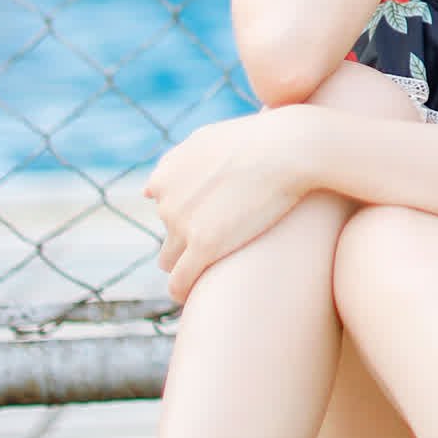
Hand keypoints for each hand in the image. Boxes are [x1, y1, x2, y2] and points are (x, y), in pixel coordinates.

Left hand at [147, 110, 317, 301]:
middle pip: (167, 235)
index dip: (184, 215)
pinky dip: (183, 291)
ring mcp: (182, 224)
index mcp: (164, 174)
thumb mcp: (208, 140)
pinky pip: (180, 282)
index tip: (207, 221)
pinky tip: (194, 297)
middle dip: (186, 240)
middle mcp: (166, 199)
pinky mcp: (204, 246)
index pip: (162, 206)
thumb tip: (149, 190)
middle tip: (221, 243)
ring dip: (185, 266)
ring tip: (208, 275)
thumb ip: (178, 162)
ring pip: (170, 260)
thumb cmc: (259, 140)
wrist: (288, 147)